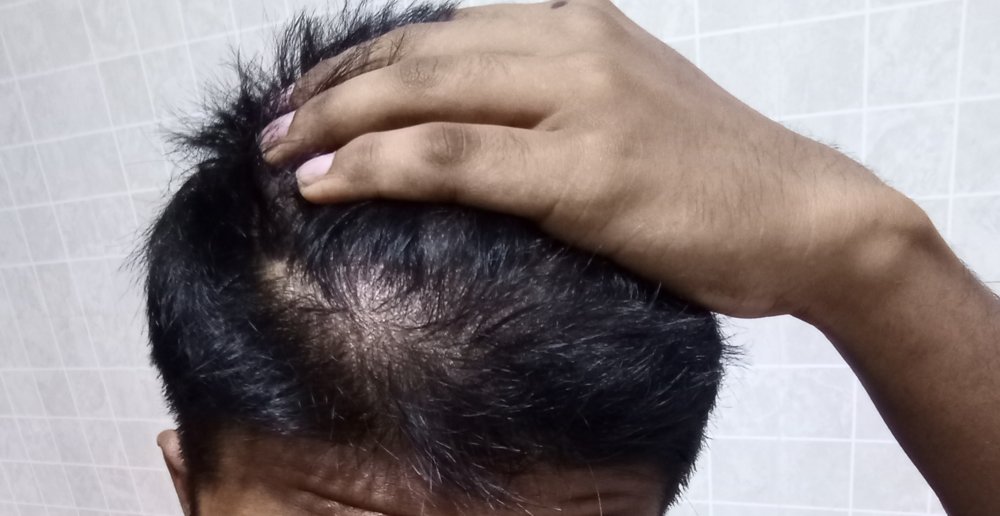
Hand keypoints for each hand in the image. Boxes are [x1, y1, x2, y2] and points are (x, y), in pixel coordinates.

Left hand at [262, 0, 928, 317]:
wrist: (806, 217)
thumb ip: (549, 97)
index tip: (311, 96)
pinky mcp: (587, 170)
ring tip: (275, 153)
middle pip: (415, 53)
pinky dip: (376, 167)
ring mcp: (582, 101)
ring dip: (331, 123)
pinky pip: (452, 160)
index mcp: (577, 21)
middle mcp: (573, 43)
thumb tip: (466, 127)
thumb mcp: (627, 106)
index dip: (361, 60)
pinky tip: (323, 184)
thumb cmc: (713, 177)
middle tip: (272, 123)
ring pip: (420, 97)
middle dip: (328, 87)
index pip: (440, 29)